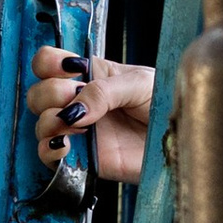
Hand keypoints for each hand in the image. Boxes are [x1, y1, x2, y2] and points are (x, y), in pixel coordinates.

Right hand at [26, 46, 156, 185]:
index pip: (48, 62)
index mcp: (90, 76)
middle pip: (38, 93)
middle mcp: (81, 103)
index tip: (68, 72)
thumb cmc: (167, 105)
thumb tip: (74, 107)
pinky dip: (49, 151)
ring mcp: (81, 132)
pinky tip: (65, 145)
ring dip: (49, 122)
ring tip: (78, 126)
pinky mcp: (88, 160)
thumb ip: (103, 89)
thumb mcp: (138, 83)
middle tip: (75, 101)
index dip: (47, 64)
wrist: (184, 140)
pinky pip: (52, 158)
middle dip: (50, 94)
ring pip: (41, 124)